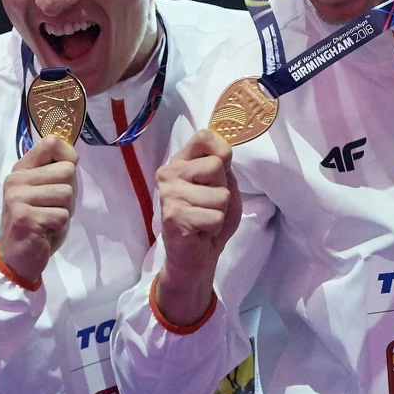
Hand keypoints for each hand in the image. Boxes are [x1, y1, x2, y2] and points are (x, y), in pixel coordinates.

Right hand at [0, 135, 78, 284]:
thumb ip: (57, 172)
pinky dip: (59, 226)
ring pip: (66, 193)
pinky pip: (61, 215)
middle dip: (68, 194)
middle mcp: (16, 179)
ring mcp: (16, 197)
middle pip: (67, 171)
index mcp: (22, 169)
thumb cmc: (39, 222)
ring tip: (47, 219)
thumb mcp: (48, 191)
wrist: (18, 257)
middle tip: (51, 208)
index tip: (63, 177)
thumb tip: (72, 152)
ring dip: (63, 211)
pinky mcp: (23, 217)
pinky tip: (44, 231)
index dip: (68, 158)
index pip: (51, 143)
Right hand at [154, 129, 240, 324]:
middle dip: (223, 190)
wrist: (196, 256)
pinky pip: (215, 216)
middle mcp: (170, 172)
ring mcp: (169, 194)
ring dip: (220, 211)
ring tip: (204, 218)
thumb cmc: (211, 218)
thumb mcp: (225, 187)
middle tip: (209, 205)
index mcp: (182, 161)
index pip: (204, 136)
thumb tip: (224, 151)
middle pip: (216, 166)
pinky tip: (199, 230)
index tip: (221, 171)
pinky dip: (215, 227)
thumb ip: (224, 168)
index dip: (222, 151)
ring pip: (220, 194)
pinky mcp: (173, 215)